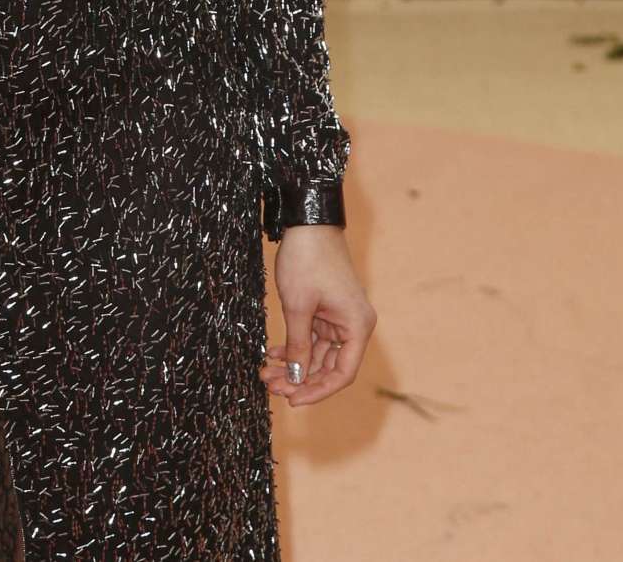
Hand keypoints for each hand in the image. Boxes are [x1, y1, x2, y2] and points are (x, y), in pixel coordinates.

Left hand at [259, 225, 375, 407]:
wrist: (308, 222)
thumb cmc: (307, 260)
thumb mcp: (298, 306)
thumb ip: (298, 345)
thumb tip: (297, 377)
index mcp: (357, 326)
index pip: (342, 374)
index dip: (318, 391)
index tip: (292, 400)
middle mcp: (353, 325)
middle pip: (329, 366)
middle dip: (300, 378)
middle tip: (270, 385)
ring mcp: (339, 318)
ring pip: (318, 354)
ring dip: (293, 364)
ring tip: (266, 372)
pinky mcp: (326, 310)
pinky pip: (312, 338)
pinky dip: (294, 347)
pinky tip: (272, 354)